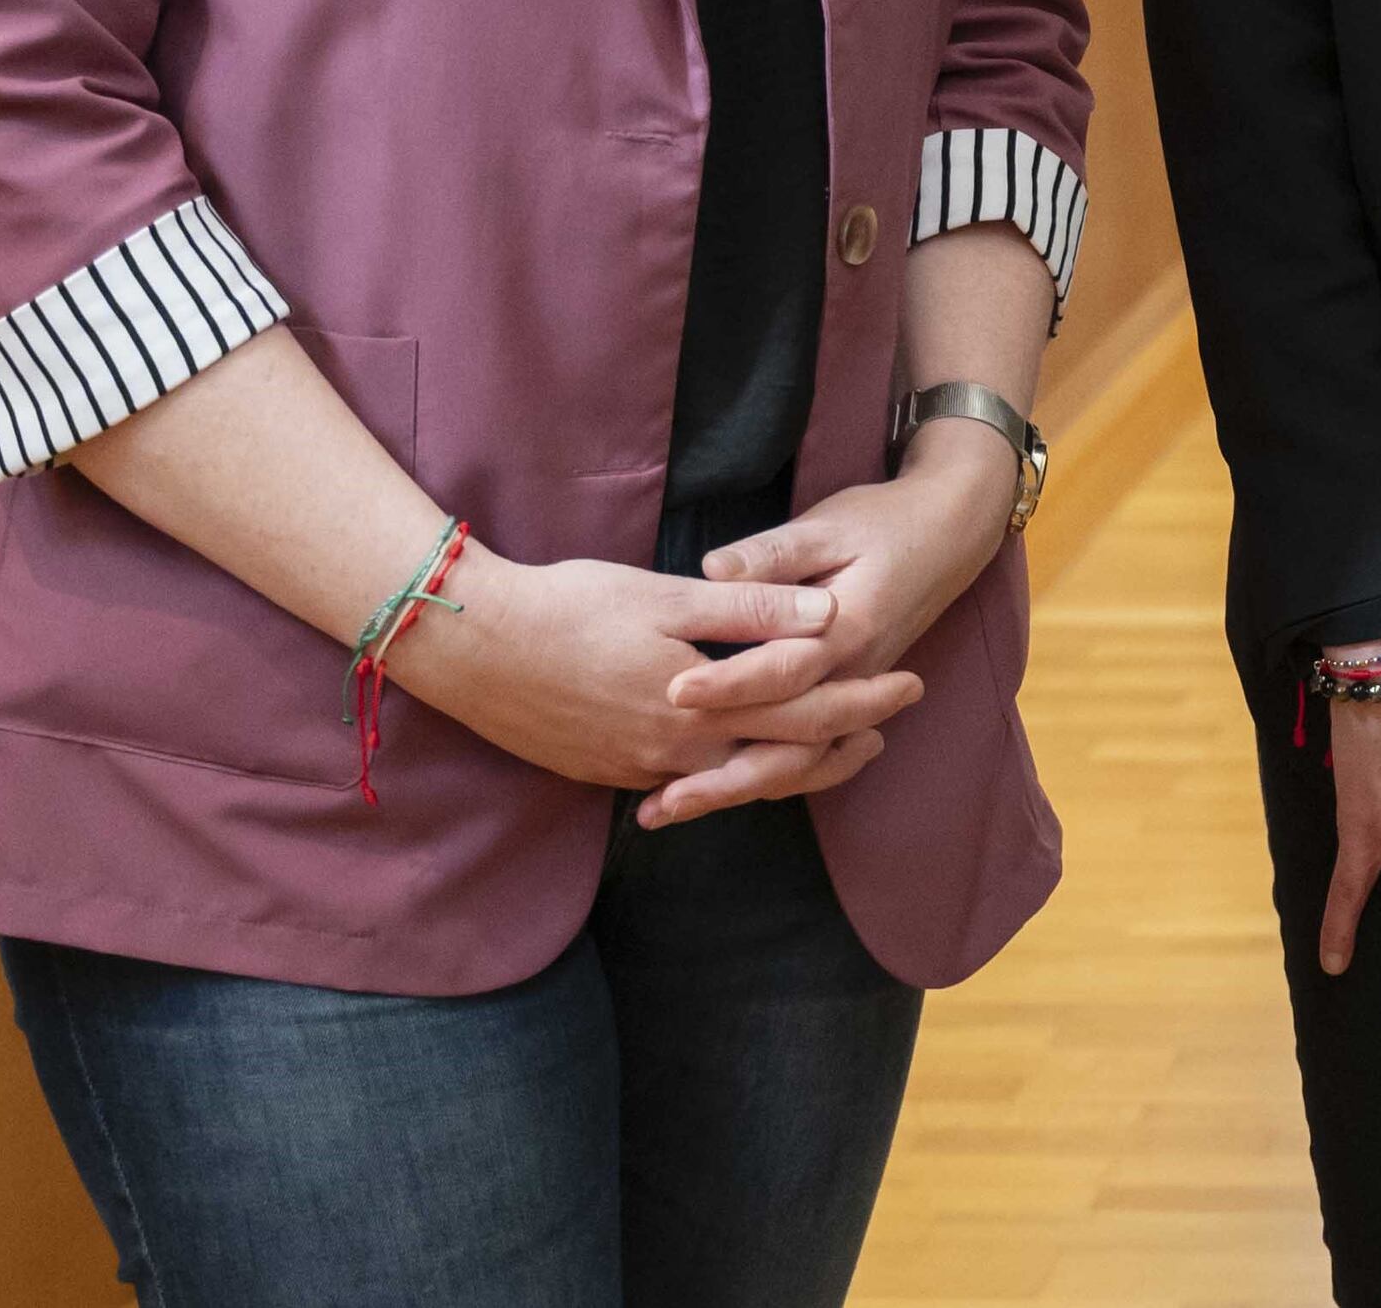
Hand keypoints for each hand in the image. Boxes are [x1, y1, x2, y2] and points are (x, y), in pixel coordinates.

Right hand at [386, 549, 919, 803]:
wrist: (471, 648)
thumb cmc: (570, 608)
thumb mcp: (665, 597)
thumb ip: (748, 612)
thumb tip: (826, 619)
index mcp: (701, 708)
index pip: (806, 711)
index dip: (863, 698)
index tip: (909, 683)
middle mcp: (676, 753)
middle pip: (781, 759)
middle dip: (843, 741)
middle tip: (889, 727)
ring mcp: (638, 770)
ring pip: (736, 780)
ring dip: (791, 766)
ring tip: (834, 750)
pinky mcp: (607, 772)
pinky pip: (690, 784)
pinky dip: (731, 775)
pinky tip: (744, 763)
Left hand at [648, 430, 1021, 823]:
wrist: (950, 534)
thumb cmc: (884, 522)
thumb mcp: (830, 524)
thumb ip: (773, 552)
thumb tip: (713, 568)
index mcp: (850, 626)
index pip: (784, 667)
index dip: (729, 682)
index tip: (672, 691)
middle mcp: (854, 672)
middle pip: (790, 737)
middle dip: (721, 770)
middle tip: (657, 799)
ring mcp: (852, 691)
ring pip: (799, 759)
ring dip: (734, 789)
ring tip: (667, 811)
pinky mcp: (846, 699)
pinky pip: (808, 755)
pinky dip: (763, 781)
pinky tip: (713, 794)